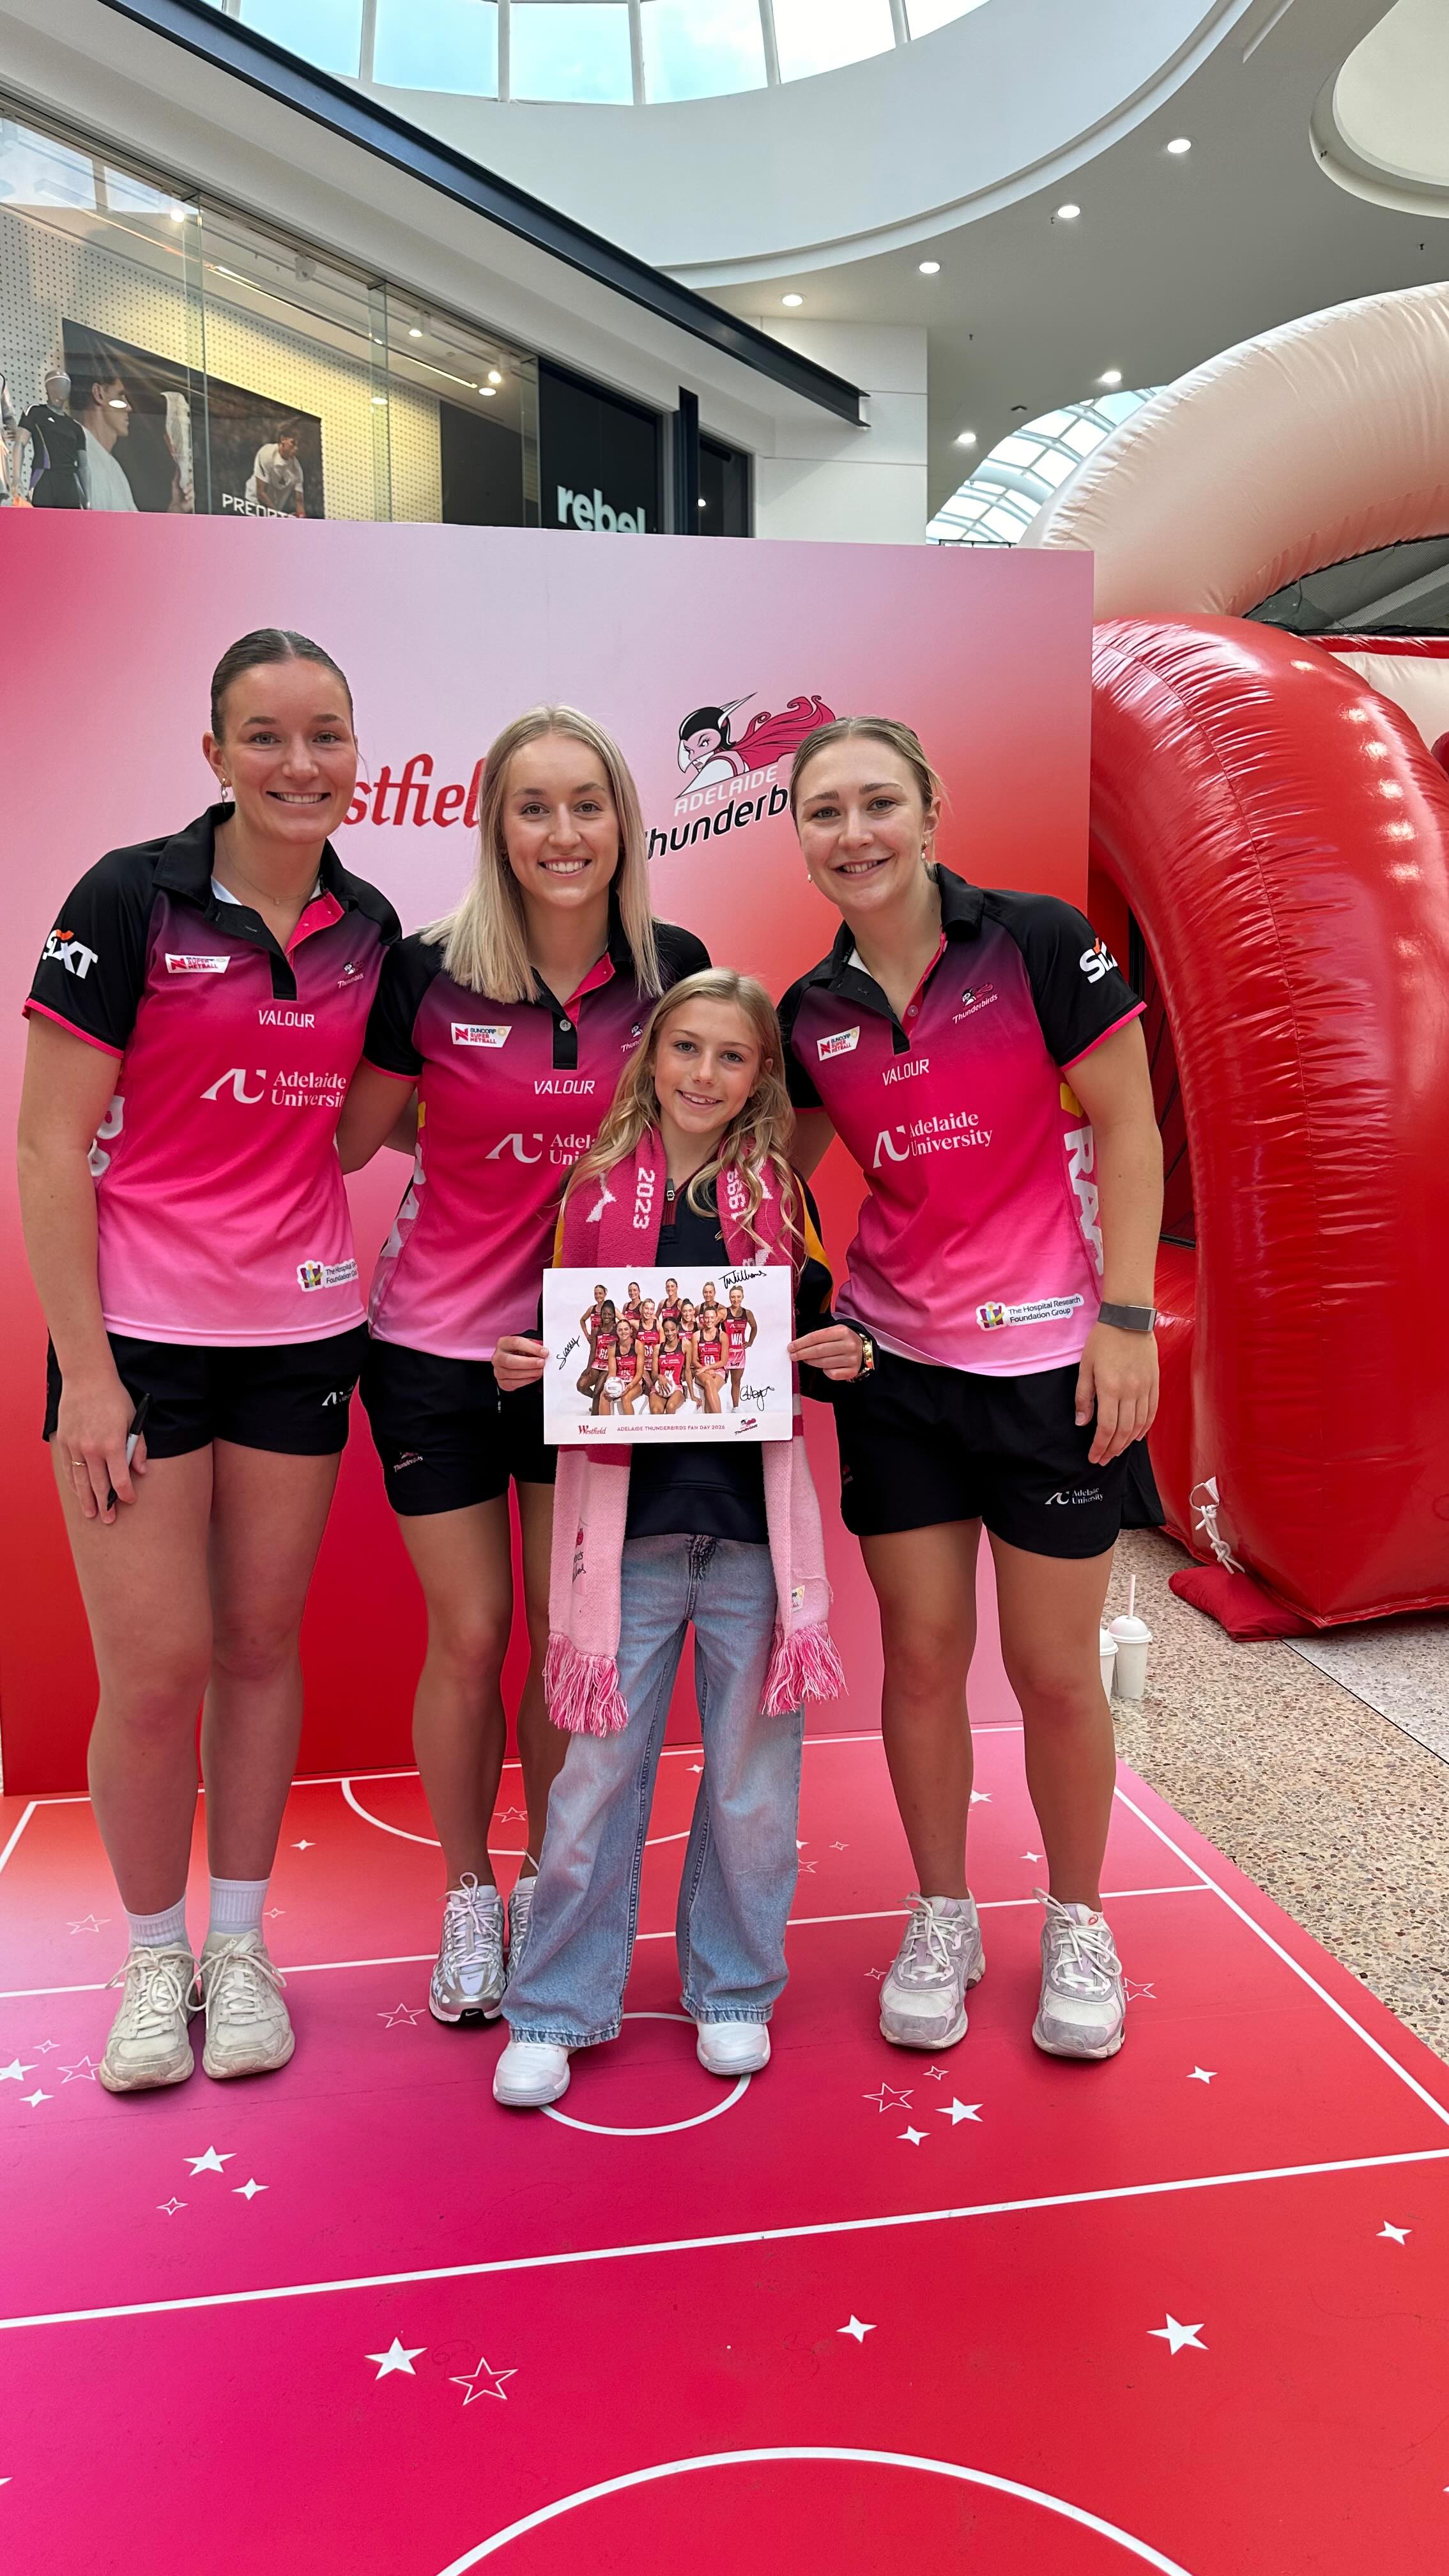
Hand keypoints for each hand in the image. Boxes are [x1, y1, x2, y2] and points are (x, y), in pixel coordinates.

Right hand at [55, 1367, 146, 1523]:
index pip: (120, 1479)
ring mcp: (76, 1446)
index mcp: (113, 1444)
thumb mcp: (133, 1420)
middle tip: (109, 1520)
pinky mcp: (65, 1442)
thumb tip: (142, 1471)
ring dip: (86, 1499)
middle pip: (99, 1485)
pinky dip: (74, 1483)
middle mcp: (93, 1449)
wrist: (87, 1379)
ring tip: (91, 1514)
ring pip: (81, 1481)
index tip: (129, 1501)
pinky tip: (78, 1493)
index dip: (126, 1494)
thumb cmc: (114, 1398)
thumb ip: (137, 1447)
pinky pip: (69, 1469)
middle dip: (105, 1504)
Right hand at [494, 1335, 547, 1392]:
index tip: (544, 1352)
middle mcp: (498, 1357)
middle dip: (529, 1362)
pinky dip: (527, 1380)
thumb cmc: (521, 1353)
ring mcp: (498, 1371)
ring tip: (540, 1370)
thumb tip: (543, 1350)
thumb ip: (534, 1345)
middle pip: (511, 1361)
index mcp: (503, 1343)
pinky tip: (534, 1376)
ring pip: (512, 1373)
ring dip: (530, 1372)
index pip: (516, 1343)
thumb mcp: (527, 1345)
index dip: (532, 1348)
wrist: (515, 1363)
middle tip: (542, 1362)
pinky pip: (514, 1383)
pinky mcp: (502, 1382)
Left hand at [789, 1325, 864, 1381]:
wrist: (864, 1350)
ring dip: (811, 1362)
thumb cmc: (843, 1340)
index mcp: (843, 1331)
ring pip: (824, 1363)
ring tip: (805, 1359)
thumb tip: (797, 1344)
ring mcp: (852, 1359)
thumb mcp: (835, 1331)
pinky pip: (832, 1374)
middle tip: (793, 1355)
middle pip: (819, 1350)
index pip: (817, 1337)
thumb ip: (819, 1336)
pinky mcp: (852, 1371)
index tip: (791, 1347)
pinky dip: (825, 1370)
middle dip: (803, 1353)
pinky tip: (823, 1366)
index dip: (801, 1342)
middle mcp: (849, 1345)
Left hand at [1074, 1320, 1158, 1465]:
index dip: (1099, 1446)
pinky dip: (1145, 1427)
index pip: (1106, 1428)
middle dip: (1112, 1449)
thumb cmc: (1103, 1340)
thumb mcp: (1085, 1366)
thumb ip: (1083, 1396)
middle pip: (1123, 1431)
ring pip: (1139, 1425)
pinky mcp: (1154, 1383)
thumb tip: (1082, 1422)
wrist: (1129, 1318)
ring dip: (1127, 1442)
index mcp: (1110, 1388)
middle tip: (1103, 1459)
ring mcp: (1145, 1388)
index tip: (1093, 1457)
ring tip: (1116, 1451)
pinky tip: (1136, 1436)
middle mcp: (1130, 1391)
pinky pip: (1152, 1411)